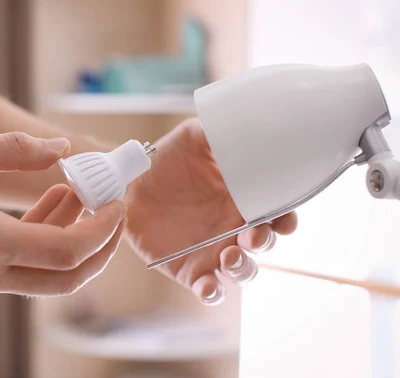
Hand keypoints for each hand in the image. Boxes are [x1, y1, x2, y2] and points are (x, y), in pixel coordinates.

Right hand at [0, 133, 125, 297]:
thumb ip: (13, 149)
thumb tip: (61, 148)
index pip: (65, 252)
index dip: (101, 230)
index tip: (118, 203)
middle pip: (67, 279)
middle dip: (101, 248)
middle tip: (116, 212)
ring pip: (47, 274)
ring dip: (74, 238)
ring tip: (84, 192)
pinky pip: (25, 266)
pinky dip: (46, 238)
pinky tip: (55, 202)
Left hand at [125, 119, 297, 303]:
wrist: (127, 182)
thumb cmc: (164, 159)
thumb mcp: (192, 137)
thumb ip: (218, 132)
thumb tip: (245, 122)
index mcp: (240, 199)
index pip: (275, 213)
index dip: (286, 219)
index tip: (283, 218)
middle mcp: (232, 227)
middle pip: (263, 244)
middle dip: (265, 242)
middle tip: (253, 234)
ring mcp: (212, 250)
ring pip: (242, 270)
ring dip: (244, 268)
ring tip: (231, 256)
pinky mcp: (189, 268)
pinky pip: (209, 289)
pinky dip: (213, 292)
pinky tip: (208, 285)